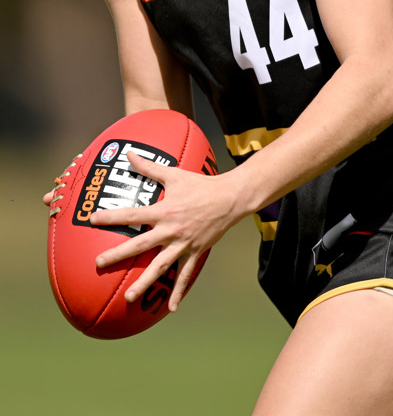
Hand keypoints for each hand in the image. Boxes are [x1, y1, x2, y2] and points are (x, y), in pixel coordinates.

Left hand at [90, 151, 240, 311]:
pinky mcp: (195, 253)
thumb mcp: (174, 174)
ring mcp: (183, 244)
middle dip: (118, 255)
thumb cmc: (200, 184)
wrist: (229, 198)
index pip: (133, 213)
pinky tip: (170, 308)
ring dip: (144, 283)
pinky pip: (186, 276)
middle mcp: (171, 230)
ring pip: (160, 267)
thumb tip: (129, 154)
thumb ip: (149, 167)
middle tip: (99, 263)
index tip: (93, 219)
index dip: (112, 216)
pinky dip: (179, 292)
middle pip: (140, 245)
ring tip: (129, 298)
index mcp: (164, 211)